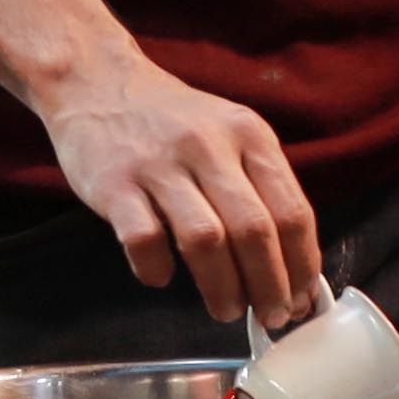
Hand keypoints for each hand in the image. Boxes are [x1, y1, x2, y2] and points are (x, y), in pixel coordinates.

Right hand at [41, 48, 323, 323]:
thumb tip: (290, 262)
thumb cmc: (173, 120)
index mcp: (249, 135)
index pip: (292, 210)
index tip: (302, 299)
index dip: (301, 265)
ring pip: (205, 240)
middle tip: (271, 317)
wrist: (97, 81)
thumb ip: (258, 186)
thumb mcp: (229, 132)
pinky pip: (144, 240)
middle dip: (269, 286)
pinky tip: (162, 277)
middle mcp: (209, 146)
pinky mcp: (115, 184)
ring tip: (227, 310)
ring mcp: (160, 165)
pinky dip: (157, 269)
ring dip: (223, 287)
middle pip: (254, 230)